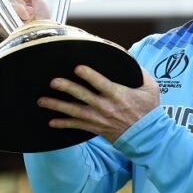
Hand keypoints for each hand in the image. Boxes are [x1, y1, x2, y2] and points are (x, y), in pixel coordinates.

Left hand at [39, 65, 159, 142]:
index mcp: (119, 95)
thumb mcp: (150, 87)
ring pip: (75, 112)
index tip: (77, 68)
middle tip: (53, 82)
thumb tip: (127, 56)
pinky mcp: (96, 128)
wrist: (147, 135)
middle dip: (67, 89)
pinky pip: (77, 126)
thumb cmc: (148, 109)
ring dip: (58, 106)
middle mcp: (106, 107)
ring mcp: (99, 119)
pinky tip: (51, 121)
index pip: (102, 84)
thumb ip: (139, 72)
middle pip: (83, 97)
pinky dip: (63, 124)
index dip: (90, 76)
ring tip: (42, 101)